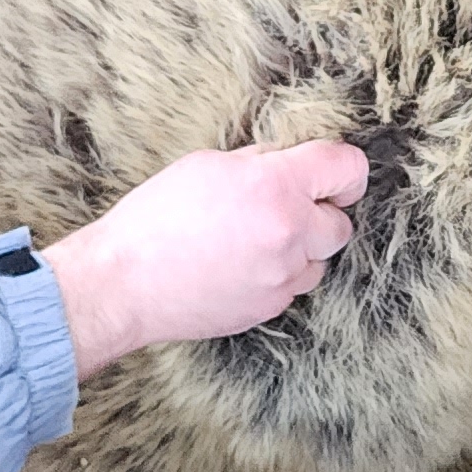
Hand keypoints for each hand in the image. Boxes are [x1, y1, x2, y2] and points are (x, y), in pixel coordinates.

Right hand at [42, 139, 366, 374]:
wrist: (124, 282)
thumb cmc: (157, 216)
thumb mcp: (208, 165)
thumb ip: (260, 162)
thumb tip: (289, 162)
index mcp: (277, 187)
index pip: (347, 168)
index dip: (342, 169)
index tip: (330, 175)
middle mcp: (290, 234)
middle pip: (341, 223)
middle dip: (318, 213)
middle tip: (279, 208)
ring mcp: (283, 278)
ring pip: (319, 260)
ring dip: (299, 249)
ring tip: (251, 241)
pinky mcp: (270, 308)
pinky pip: (292, 286)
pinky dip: (277, 275)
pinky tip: (238, 266)